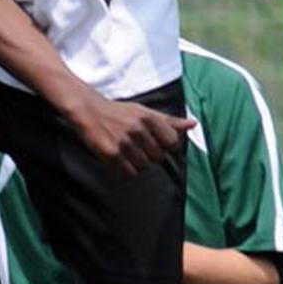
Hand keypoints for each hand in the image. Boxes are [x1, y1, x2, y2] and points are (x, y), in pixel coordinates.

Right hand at [66, 92, 194, 176]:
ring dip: (137, 164)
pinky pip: (129, 172)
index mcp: (149, 118)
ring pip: (144, 167)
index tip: (154, 142)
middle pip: (158, 158)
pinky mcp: (112, 153)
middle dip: (149, 156)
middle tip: (136, 147)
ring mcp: (125, 142)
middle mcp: (139, 129)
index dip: (164, 146)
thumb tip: (193, 125)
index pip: (172, 142)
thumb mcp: (145, 112)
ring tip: (126, 152)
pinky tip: (119, 159)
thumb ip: (170, 121)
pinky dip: (125, 169)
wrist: (89, 110)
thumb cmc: (119, 112)